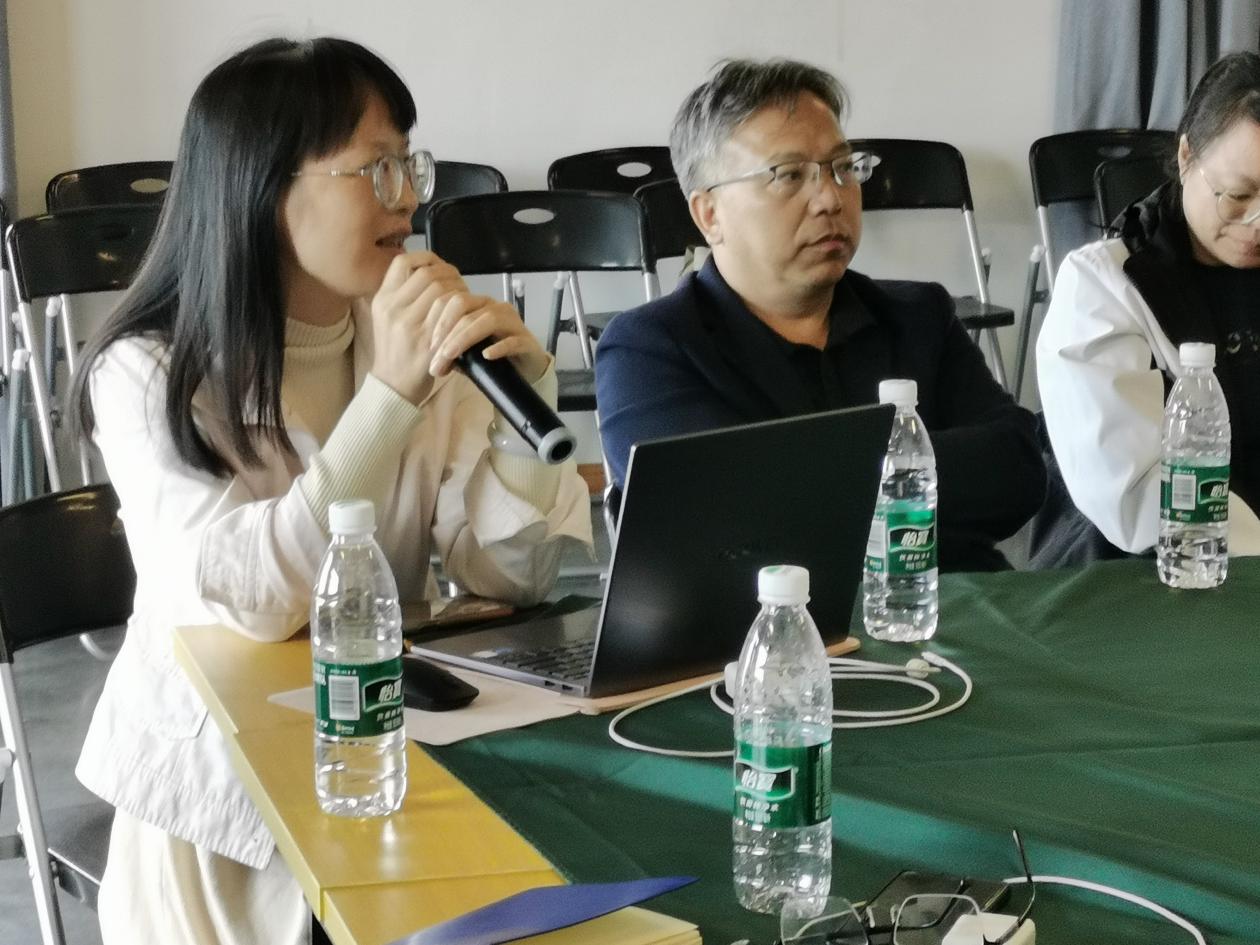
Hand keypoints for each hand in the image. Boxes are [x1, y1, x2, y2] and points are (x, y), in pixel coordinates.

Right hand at [368, 250, 469, 402]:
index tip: (439, 265)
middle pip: (428, 275)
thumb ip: (402, 294)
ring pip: (442, 292)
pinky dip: (463, 310)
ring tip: (464, 297)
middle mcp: (392, 309)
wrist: (392, 385)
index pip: (402, 262)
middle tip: (459, 283)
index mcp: (382, 300)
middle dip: (449, 274)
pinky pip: (451, 315)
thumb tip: (429, 268)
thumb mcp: (386, 317)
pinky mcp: (427, 343)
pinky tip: (467, 313)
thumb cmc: (394, 350)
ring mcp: (409, 326)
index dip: (426, 258)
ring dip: (459, 291)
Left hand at [427, 294, 549, 384]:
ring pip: (487, 319)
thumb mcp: (468, 355)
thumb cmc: (495, 359)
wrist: (526, 369)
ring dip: (465, 337)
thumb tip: (434, 363)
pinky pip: (513, 340)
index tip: (430, 346)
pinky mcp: (527, 340)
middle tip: (438, 356)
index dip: (439, 321)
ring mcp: (512, 323)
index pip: (452, 301)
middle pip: (465, 307)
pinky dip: (499, 347)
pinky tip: (487, 356)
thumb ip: (452, 353)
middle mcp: (494, 308)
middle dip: (448, 331)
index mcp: (477, 306)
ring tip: (451, 356)